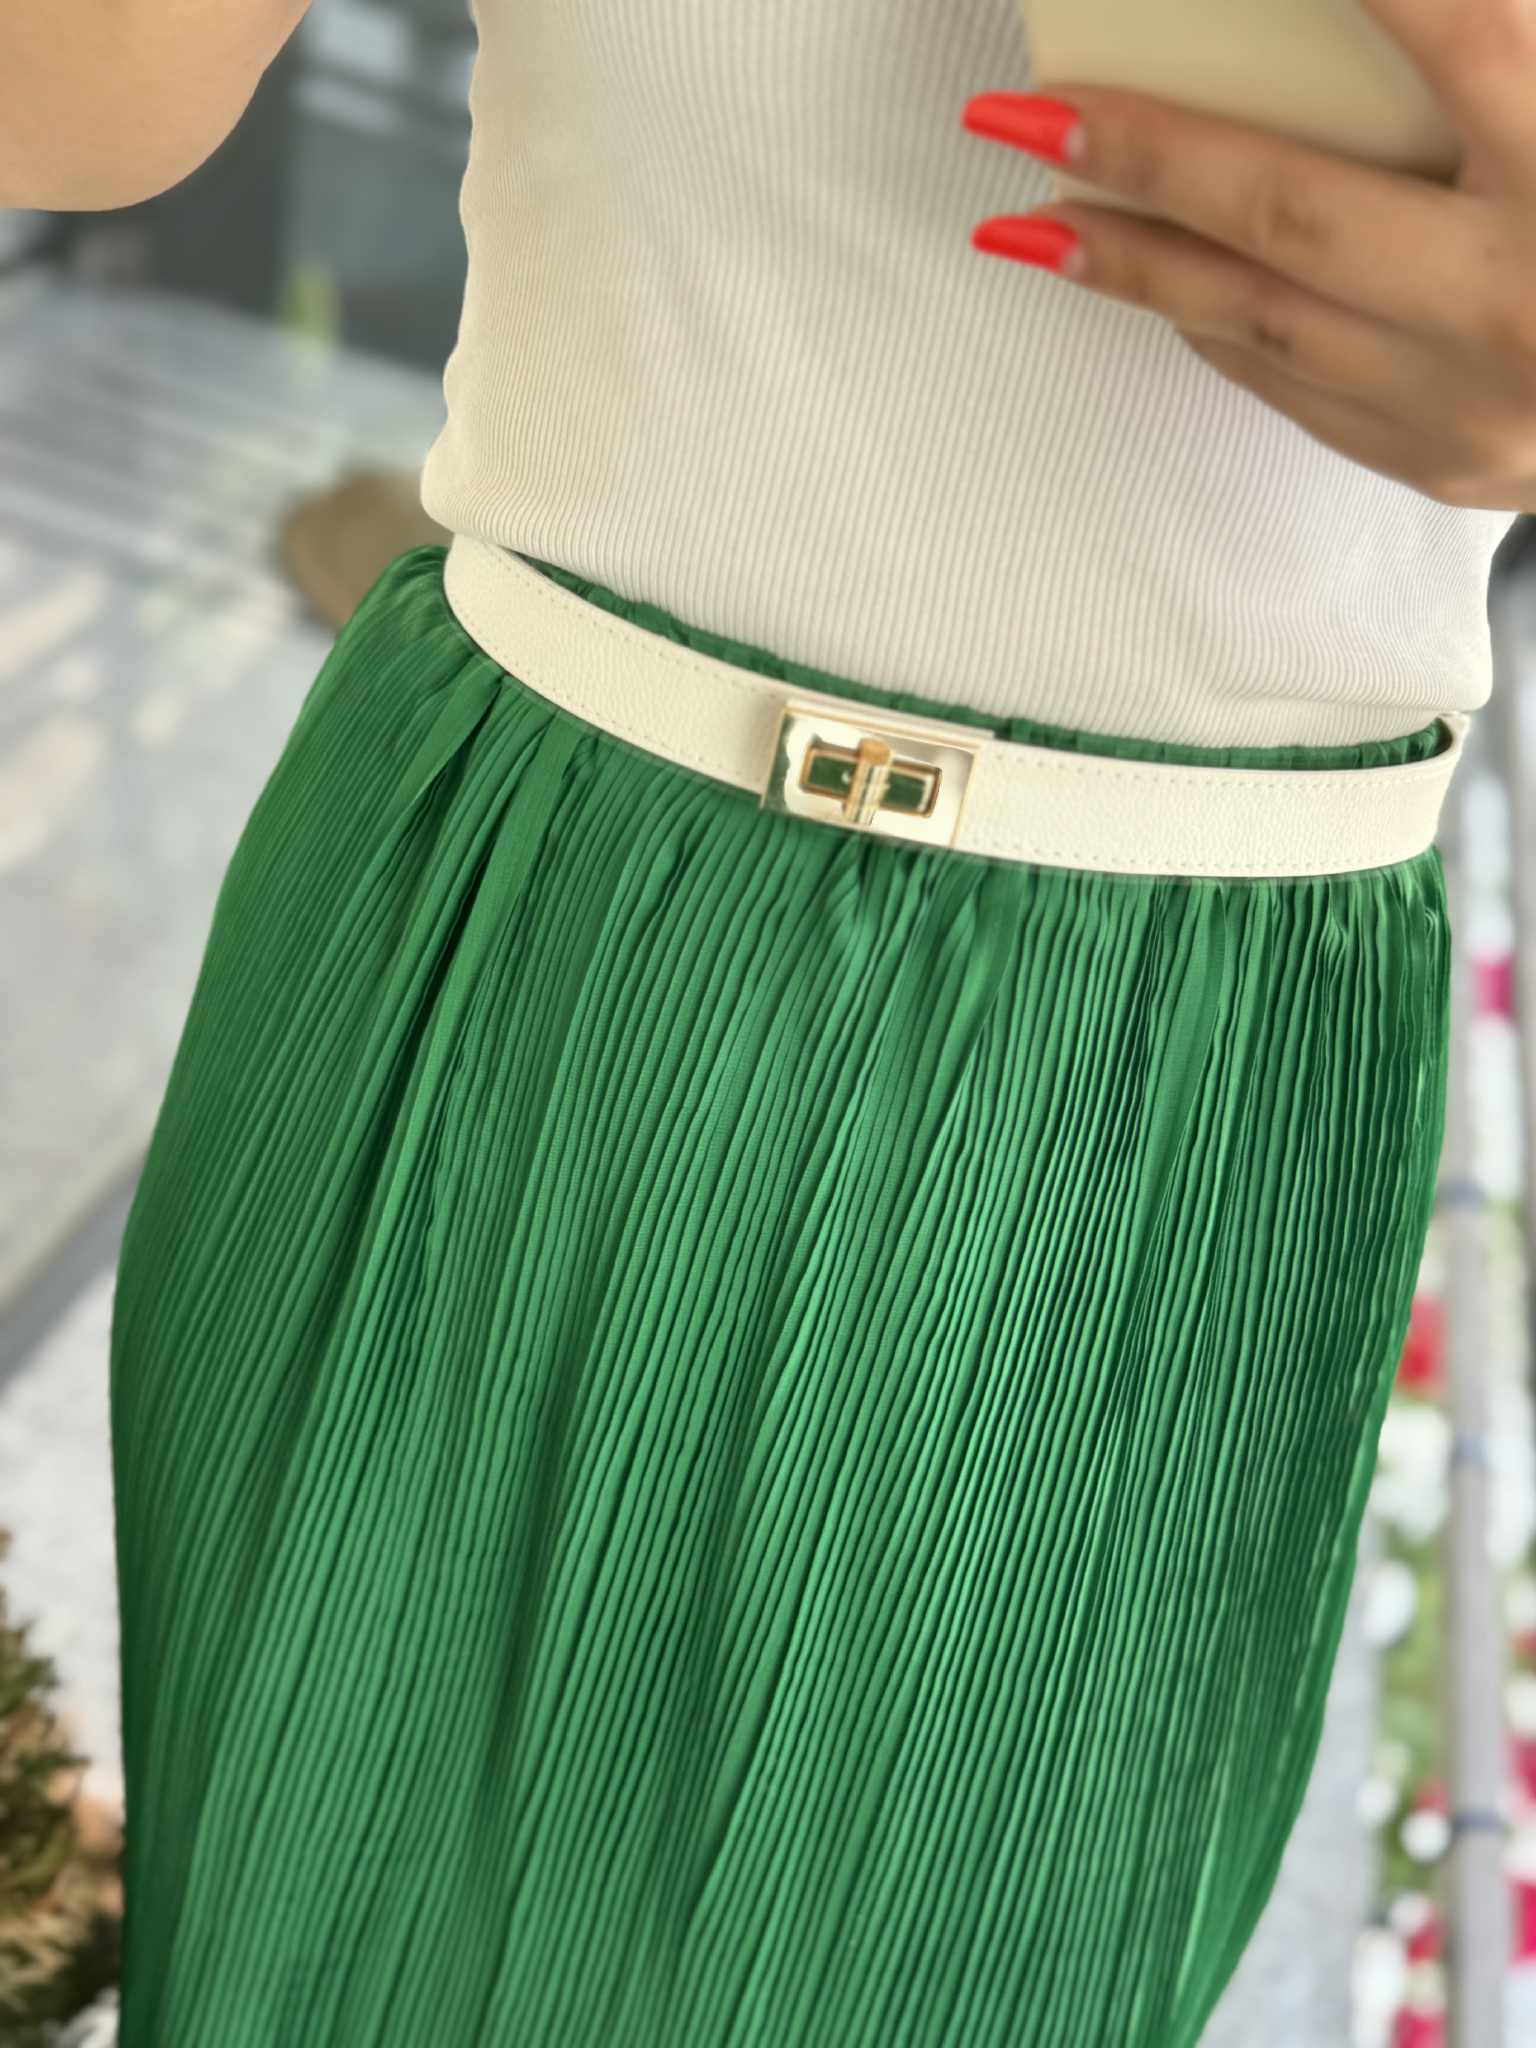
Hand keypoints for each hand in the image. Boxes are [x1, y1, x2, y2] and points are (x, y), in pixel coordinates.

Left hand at [962, 0, 1535, 513]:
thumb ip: (1498, 50)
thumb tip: (1405, 19)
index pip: (1458, 36)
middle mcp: (1519, 293)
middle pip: (1298, 210)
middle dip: (1143, 155)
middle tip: (1011, 117)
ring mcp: (1477, 398)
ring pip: (1268, 322)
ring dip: (1135, 265)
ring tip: (1025, 219)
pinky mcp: (1449, 461)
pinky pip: (1297, 389)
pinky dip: (1213, 327)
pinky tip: (1144, 283)